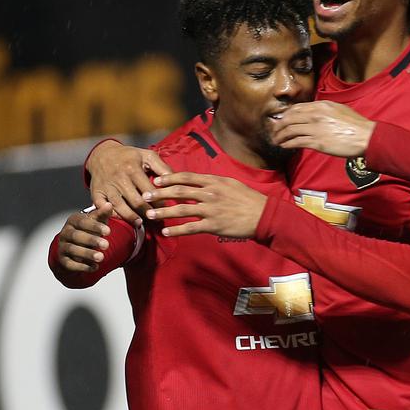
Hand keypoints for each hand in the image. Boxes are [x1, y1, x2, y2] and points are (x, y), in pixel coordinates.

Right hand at [55, 203, 113, 272]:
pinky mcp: (63, 260)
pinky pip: (70, 264)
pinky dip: (82, 266)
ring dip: (87, 254)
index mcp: (73, 221)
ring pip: (73, 250)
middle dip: (92, 240)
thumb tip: (109, 204)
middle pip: (77, 236)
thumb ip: (102, 214)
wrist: (75, 247)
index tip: (109, 231)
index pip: (83, 222)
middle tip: (106, 245)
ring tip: (101, 257)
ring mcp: (62, 246)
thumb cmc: (88, 231)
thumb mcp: (96, 222)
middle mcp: (65, 233)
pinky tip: (94, 267)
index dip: (95, 226)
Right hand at [86, 140, 173, 224]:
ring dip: (131, 217)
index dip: (159, 201)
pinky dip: (111, 215)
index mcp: (132, 168)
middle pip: (136, 201)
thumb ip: (163, 168)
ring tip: (141, 222)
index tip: (167, 208)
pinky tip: (121, 219)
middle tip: (156, 218)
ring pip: (120, 206)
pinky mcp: (96, 192)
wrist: (102, 154)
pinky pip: (102, 207)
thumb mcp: (147, 156)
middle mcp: (119, 178)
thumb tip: (176, 182)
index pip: (149, 190)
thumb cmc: (130, 156)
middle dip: (148, 212)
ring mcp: (106, 186)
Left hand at [143, 172, 267, 238]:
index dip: (169, 178)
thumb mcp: (232, 184)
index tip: (156, 181)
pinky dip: (176, 230)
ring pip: (181, 209)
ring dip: (163, 212)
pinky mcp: (214, 225)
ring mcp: (211, 210)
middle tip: (145, 196)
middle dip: (159, 194)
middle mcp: (210, 194)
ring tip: (150, 215)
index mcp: (214, 182)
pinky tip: (166, 232)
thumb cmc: (249, 200)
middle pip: (179, 192)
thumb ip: (215, 182)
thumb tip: (200, 182)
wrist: (264, 215)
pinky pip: (190, 227)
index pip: (186, 177)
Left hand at [271, 101, 374, 157]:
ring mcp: (316, 128)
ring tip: (277, 140)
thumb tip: (315, 112)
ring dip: (280, 136)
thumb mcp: (340, 109)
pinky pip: (297, 142)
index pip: (296, 108)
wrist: (366, 137)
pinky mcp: (317, 142)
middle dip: (279, 126)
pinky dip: (288, 144)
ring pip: (290, 130)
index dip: (286, 115)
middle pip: (289, 118)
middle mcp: (315, 115)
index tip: (282, 120)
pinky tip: (284, 146)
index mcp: (321, 106)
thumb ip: (325, 109)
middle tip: (275, 131)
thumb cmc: (356, 125)